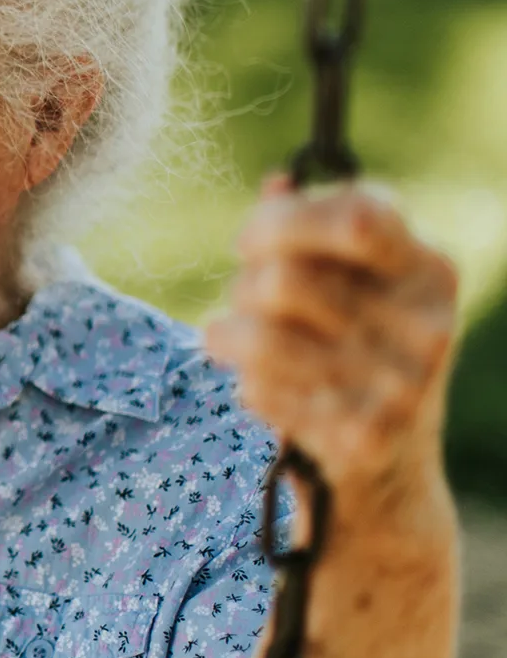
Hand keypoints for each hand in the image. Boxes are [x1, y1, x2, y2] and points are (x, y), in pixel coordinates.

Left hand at [208, 175, 458, 509]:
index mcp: (429, 269)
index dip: (281, 221)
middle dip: (244, 288)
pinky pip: (260, 389)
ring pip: (259, 335)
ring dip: (229, 338)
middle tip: (246, 304)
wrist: (388, 473)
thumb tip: (278, 184)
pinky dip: (249, 388)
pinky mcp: (365, 437)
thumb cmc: (352, 351)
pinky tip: (274, 395)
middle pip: (282, 279)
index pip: (355, 214)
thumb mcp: (351, 284)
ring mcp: (403, 386)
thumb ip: (313, 229)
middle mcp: (429, 325)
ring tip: (237, 344)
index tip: (251, 242)